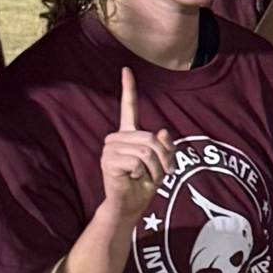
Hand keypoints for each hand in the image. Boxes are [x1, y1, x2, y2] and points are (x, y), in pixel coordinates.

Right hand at [97, 65, 171, 235]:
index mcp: (129, 134)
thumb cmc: (145, 183)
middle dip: (163, 158)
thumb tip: (162, 131)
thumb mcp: (162, 163)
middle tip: (163, 173)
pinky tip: (132, 178)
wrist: (130, 204)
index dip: (128, 88)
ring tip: (146, 177)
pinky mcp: (108, 161)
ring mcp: (110, 148)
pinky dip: (142, 173)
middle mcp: (117, 138)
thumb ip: (165, 147)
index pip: (128, 107)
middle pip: (150, 138)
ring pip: (145, 151)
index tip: (126, 69)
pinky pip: (136, 162)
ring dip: (154, 168)